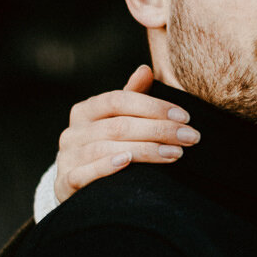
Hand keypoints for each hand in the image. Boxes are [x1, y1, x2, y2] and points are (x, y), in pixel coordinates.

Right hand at [54, 65, 199, 202]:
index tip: (184, 116)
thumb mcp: (116, 120)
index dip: (153, 106)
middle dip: (159, 130)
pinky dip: (106, 166)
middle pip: (119, 126)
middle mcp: (73, 131)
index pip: (119, 100)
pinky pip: (85, 172)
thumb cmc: (105, 148)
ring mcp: (68, 157)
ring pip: (106, 148)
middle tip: (190, 137)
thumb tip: (145, 69)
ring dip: (145, 150)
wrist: (78, 186)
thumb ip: (131, 97)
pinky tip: (128, 161)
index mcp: (85, 111)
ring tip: (175, 153)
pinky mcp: (66, 181)